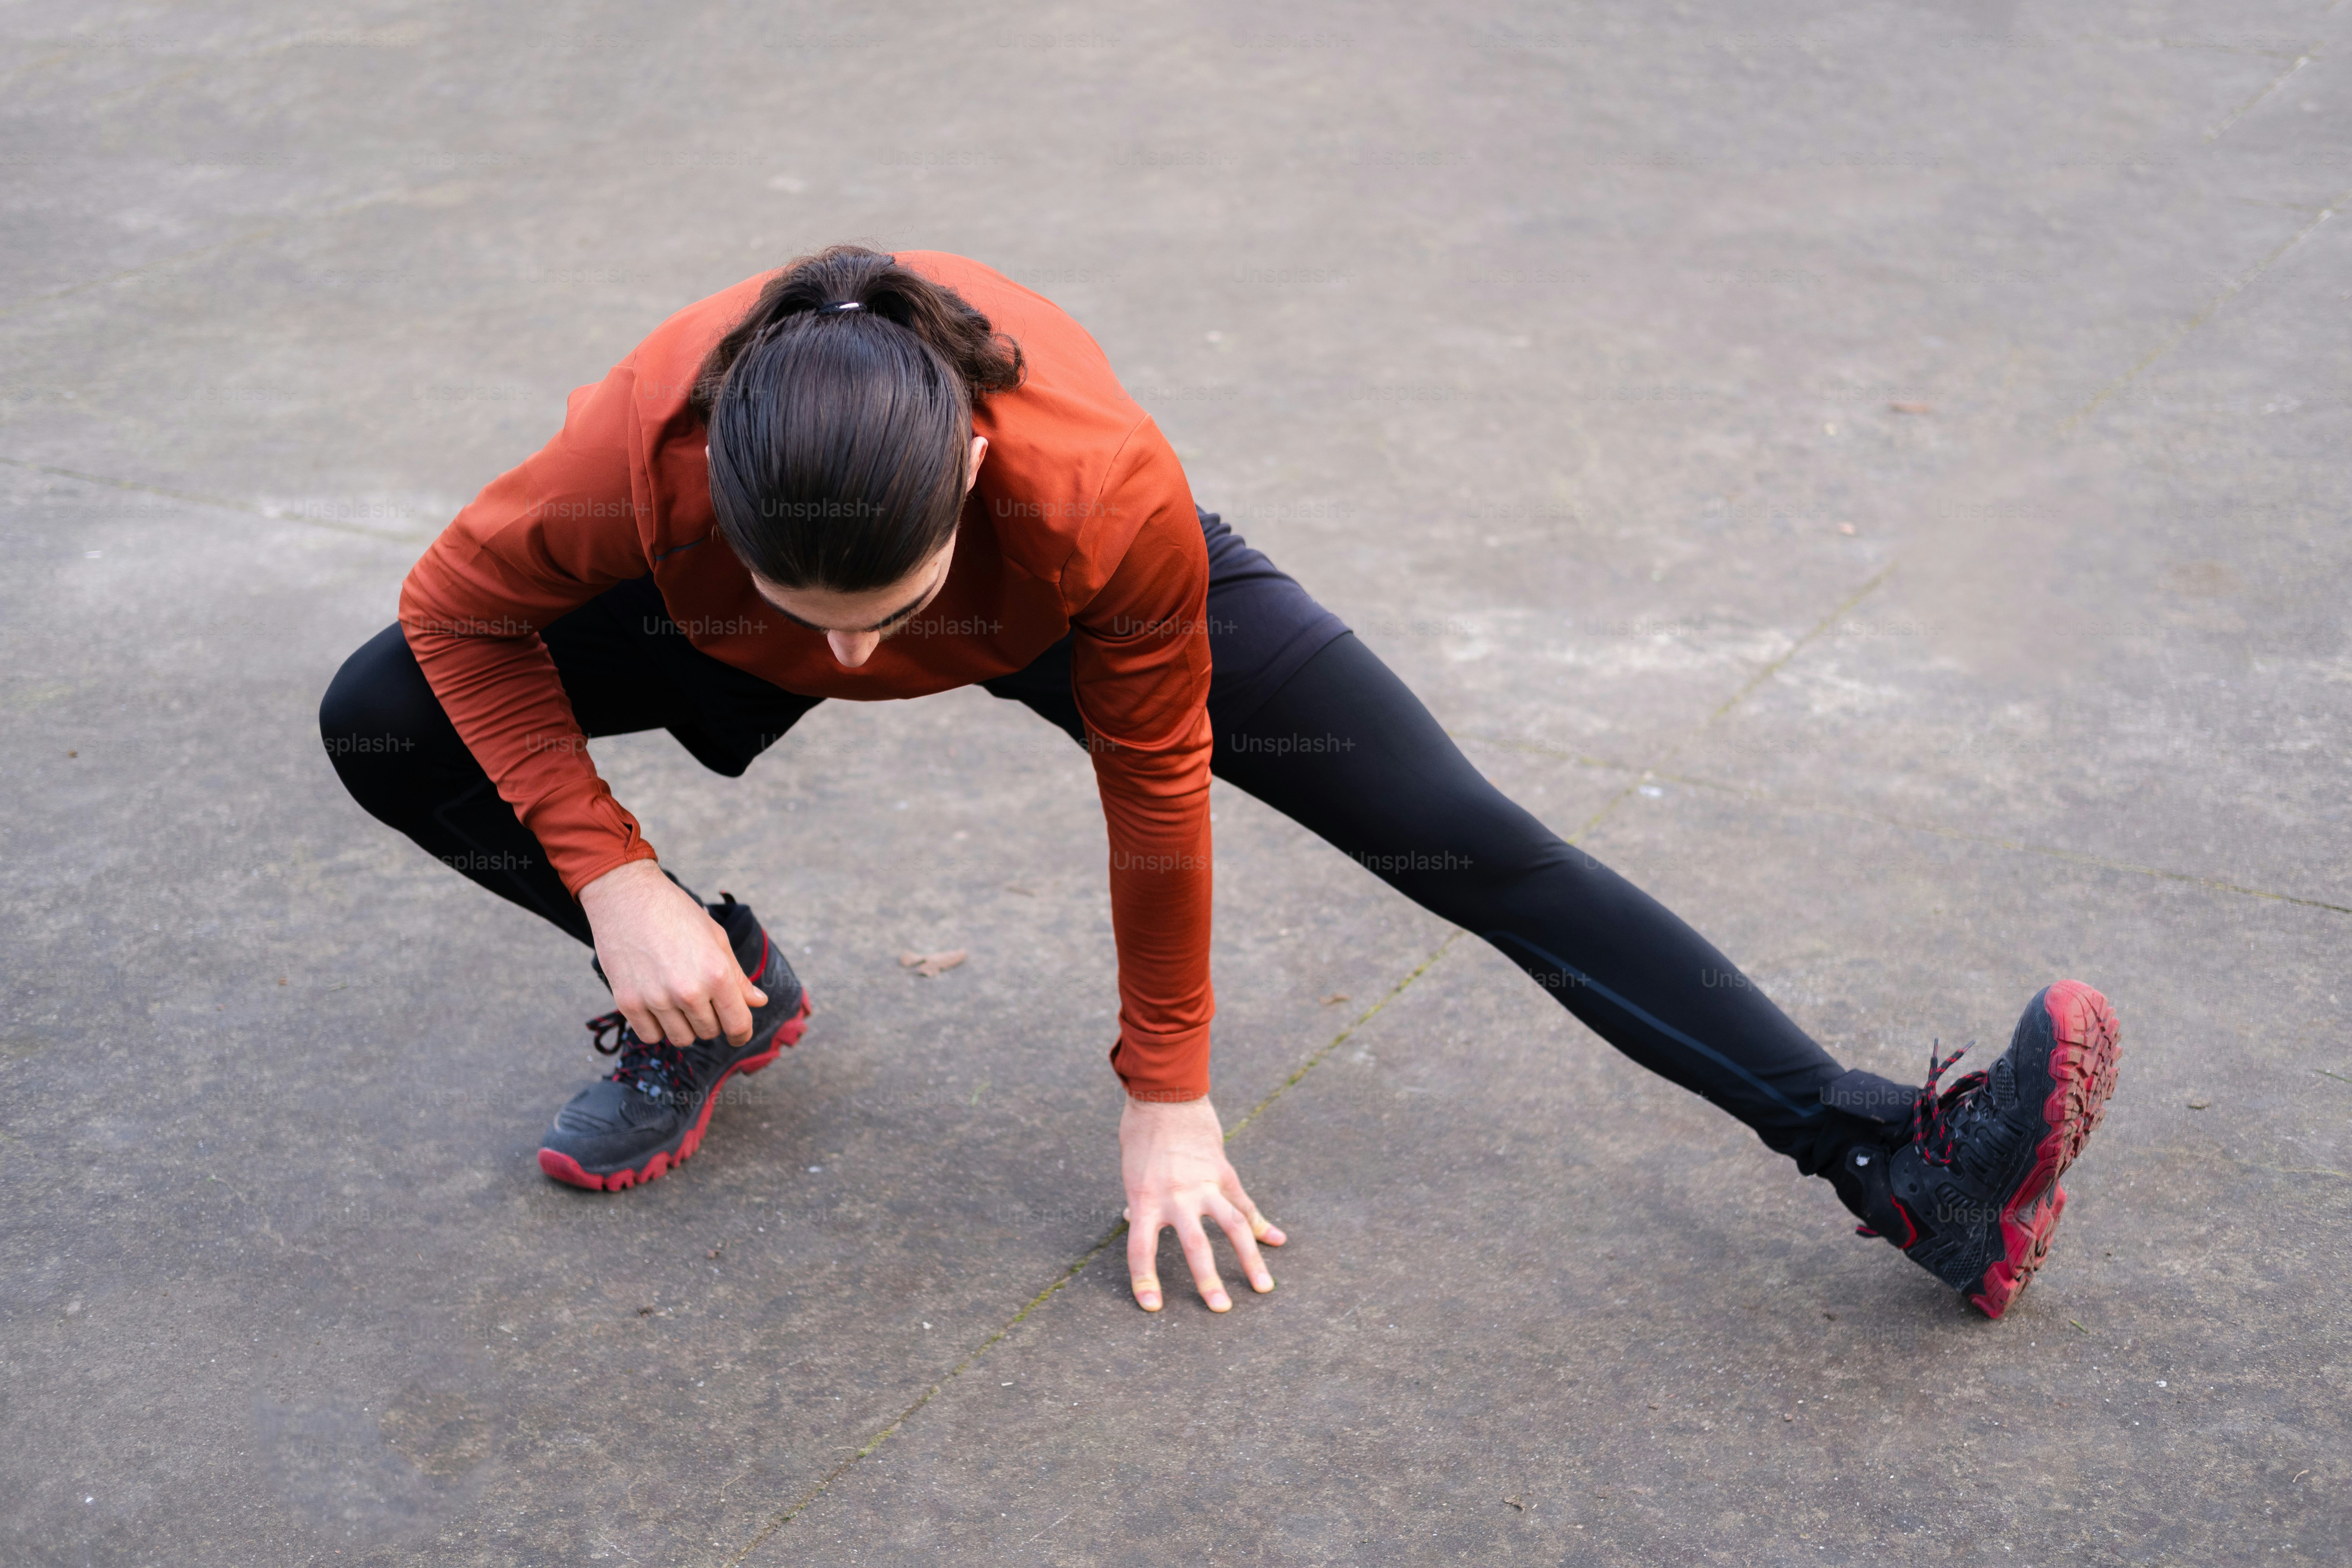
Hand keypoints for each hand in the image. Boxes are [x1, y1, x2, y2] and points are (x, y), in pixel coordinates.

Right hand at [578, 860, 766, 1046]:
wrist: (626, 896)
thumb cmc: (676, 912)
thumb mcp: (716, 938)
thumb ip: (737, 976)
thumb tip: (759, 1002)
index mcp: (716, 974)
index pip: (738, 1024)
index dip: (742, 1034)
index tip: (738, 1034)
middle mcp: (688, 991)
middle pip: (709, 1032)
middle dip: (711, 1020)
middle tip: (701, 998)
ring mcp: (656, 999)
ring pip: (681, 1039)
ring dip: (685, 1026)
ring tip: (678, 1001)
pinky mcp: (628, 1003)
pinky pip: (650, 1036)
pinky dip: (657, 1027)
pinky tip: (657, 1006)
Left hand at [1120, 1096, 1284, 1312]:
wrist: (1165, 1095)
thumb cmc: (1141, 1135)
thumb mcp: (1131, 1172)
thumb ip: (1140, 1202)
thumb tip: (1136, 1222)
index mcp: (1144, 1198)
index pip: (1140, 1249)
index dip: (1144, 1280)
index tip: (1152, 1306)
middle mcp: (1176, 1195)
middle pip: (1195, 1245)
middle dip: (1207, 1280)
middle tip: (1219, 1309)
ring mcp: (1204, 1184)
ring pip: (1232, 1227)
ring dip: (1250, 1259)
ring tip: (1263, 1288)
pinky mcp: (1223, 1172)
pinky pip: (1244, 1204)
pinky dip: (1261, 1224)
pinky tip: (1277, 1241)